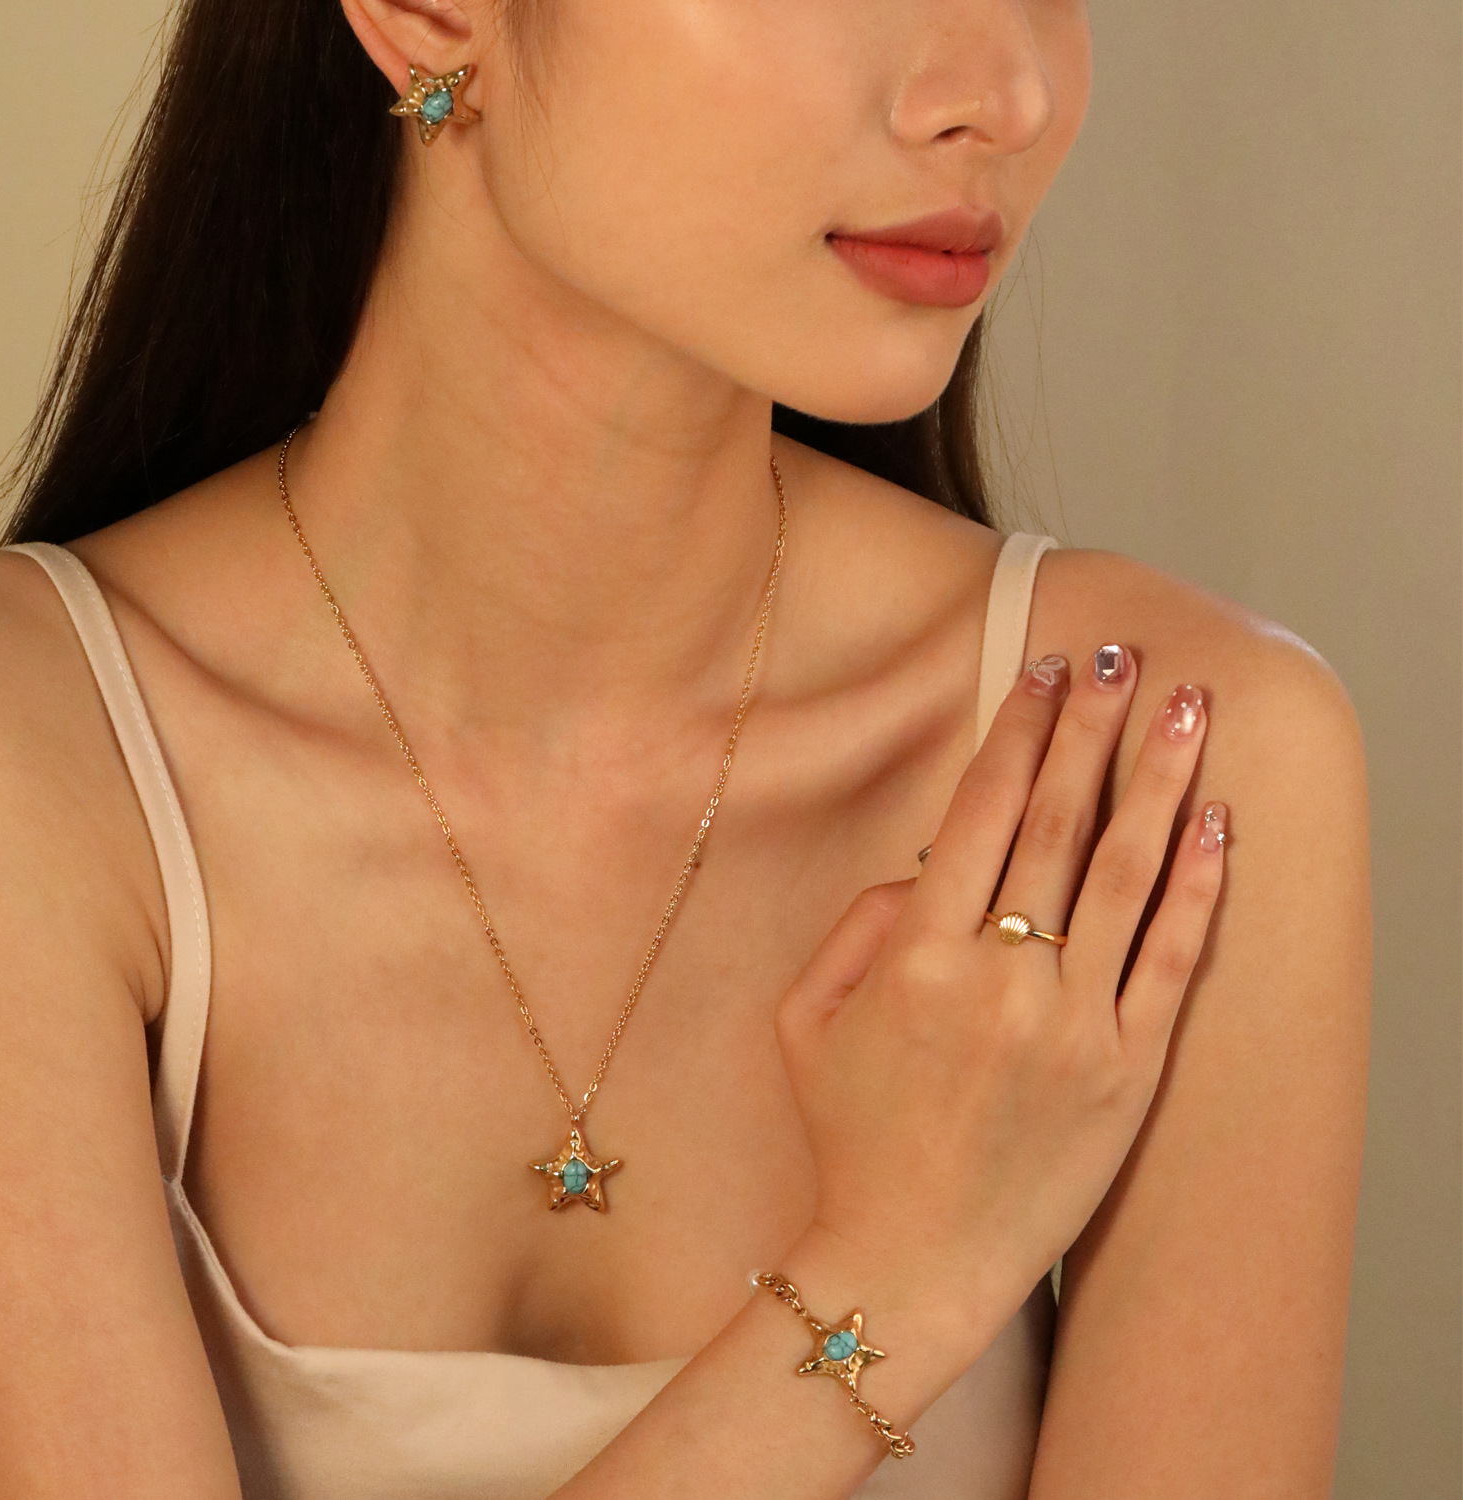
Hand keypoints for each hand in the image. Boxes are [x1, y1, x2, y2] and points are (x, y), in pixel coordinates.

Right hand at [775, 647, 1226, 1361]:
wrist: (909, 1260)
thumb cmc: (848, 1135)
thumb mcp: (804, 1020)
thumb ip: (856, 927)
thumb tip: (930, 867)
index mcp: (918, 959)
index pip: (980, 815)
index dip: (1015, 733)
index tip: (1040, 671)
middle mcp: (1002, 980)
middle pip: (1058, 823)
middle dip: (1088, 727)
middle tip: (1116, 654)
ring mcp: (1076, 1027)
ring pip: (1128, 876)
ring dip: (1159, 780)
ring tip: (1188, 706)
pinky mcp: (1128, 1073)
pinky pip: (1172, 962)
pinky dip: (1198, 887)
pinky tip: (1217, 824)